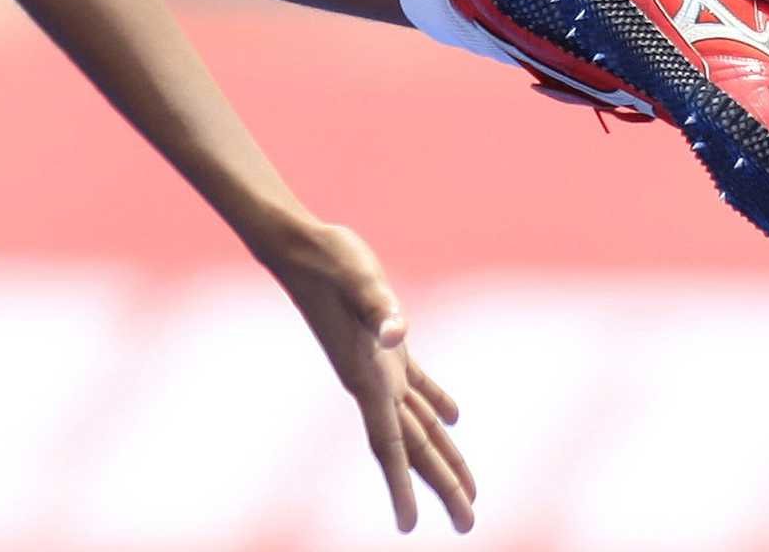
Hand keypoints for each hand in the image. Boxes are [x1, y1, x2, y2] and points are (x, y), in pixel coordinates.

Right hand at [267, 221, 475, 534]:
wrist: (300, 245)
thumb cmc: (329, 262)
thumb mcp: (360, 281)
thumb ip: (380, 308)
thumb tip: (398, 333)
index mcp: (367, 378)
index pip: (390, 446)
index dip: (401, 488)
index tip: (411, 528)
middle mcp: (372, 381)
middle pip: (412, 447)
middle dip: (441, 485)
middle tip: (468, 524)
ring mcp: (378, 364)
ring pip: (417, 423)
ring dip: (441, 455)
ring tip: (466, 489)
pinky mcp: (384, 342)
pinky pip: (415, 385)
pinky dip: (436, 403)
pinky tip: (454, 417)